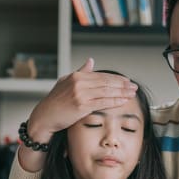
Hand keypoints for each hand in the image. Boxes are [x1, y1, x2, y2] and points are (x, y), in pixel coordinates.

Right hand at [18, 58, 136, 171]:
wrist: (44, 117)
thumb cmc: (55, 102)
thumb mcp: (66, 82)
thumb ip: (80, 72)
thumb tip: (91, 61)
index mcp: (76, 76)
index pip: (101, 76)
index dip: (116, 79)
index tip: (127, 81)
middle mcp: (79, 83)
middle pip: (106, 82)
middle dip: (122, 85)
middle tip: (134, 87)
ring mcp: (80, 94)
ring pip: (106, 92)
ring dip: (122, 92)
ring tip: (132, 93)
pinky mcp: (82, 106)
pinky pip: (102, 102)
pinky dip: (114, 101)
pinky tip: (123, 101)